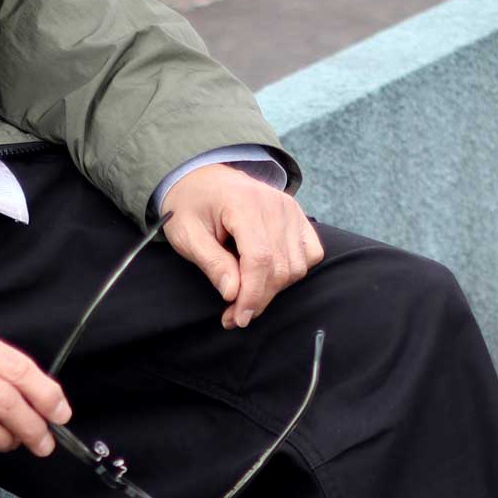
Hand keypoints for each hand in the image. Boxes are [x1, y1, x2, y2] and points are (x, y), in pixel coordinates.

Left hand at [160, 164, 323, 329]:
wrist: (204, 178)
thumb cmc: (192, 206)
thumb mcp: (187, 234)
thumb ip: (211, 262)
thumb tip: (233, 293)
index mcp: (244, 203)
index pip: (260, 259)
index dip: (252, 295)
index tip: (237, 318)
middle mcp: (275, 204)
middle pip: (280, 268)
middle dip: (258, 299)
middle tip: (233, 314)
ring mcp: (290, 209)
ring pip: (296, 267)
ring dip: (273, 290)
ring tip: (246, 294)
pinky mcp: (298, 216)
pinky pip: (310, 254)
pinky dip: (293, 272)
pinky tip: (268, 275)